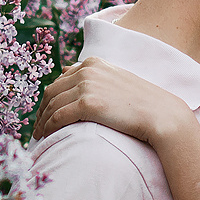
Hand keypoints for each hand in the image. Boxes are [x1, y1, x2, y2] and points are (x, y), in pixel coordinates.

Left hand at [34, 58, 193, 145]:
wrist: (161, 115)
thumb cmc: (142, 103)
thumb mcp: (116, 81)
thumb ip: (95, 78)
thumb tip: (69, 77)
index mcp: (93, 63)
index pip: (61, 79)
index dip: (50, 97)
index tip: (46, 112)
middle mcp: (87, 70)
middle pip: (52, 91)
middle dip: (41, 110)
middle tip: (38, 126)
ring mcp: (87, 86)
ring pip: (52, 104)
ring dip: (42, 121)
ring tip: (39, 135)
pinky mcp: (88, 104)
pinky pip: (58, 116)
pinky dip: (48, 127)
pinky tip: (46, 136)